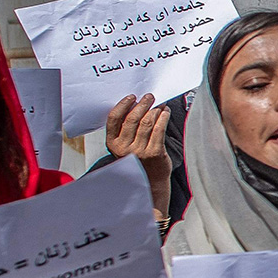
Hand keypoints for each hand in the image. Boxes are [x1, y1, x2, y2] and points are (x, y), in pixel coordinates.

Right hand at [104, 95, 172, 216]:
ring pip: (147, 122)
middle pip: (132, 118)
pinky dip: (163, 117)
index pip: (114, 119)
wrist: (150, 180)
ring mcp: (139, 151)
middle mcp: (124, 147)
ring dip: (155, 109)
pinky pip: (159, 129)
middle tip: (150, 97)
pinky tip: (165, 112)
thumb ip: (125, 129)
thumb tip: (135, 104)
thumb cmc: (137, 158)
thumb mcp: (124, 145)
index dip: (123, 105)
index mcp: (112, 143)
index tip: (132, 97)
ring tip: (160, 104)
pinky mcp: (155, 153)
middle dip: (143, 104)